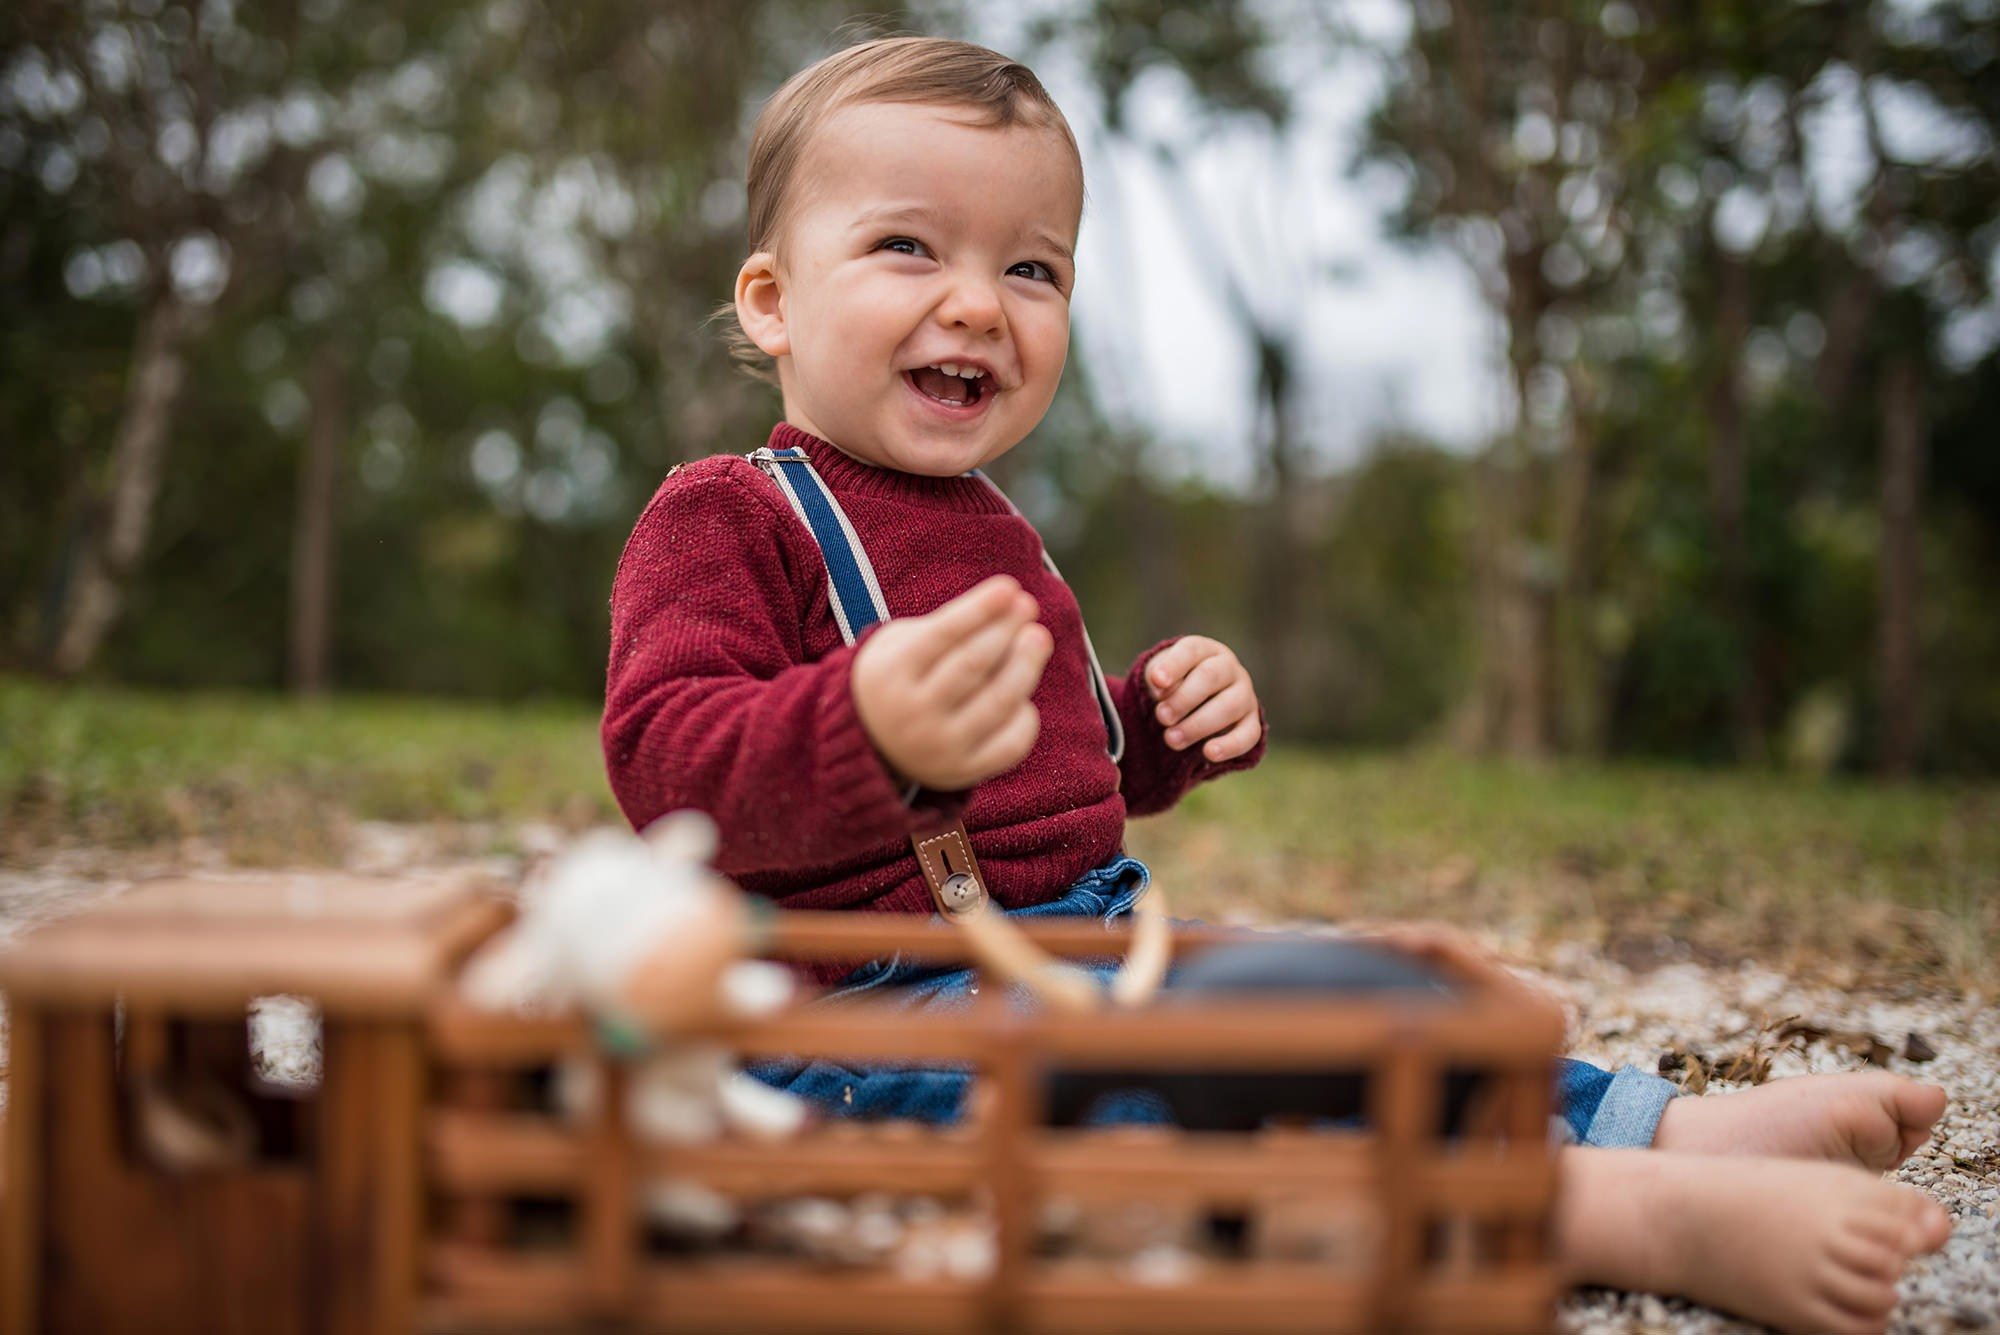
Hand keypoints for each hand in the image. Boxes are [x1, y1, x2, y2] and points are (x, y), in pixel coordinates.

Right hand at [851, 575, 1053, 790]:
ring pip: (997, 702)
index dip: (979, 609)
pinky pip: (1009, 745)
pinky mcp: (961, 772)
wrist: (865, 746)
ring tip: (1038, 638)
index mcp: (889, 674)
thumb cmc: (895, 677)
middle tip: (1028, 606)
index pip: (943, 635)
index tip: (1009, 587)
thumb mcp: (897, 644)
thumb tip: (1009, 603)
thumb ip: (945, 625)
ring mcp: (938, 747)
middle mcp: (912, 714)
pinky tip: (1024, 697)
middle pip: (973, 665)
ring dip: (1025, 665)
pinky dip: (1024, 718)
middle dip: (1005, 631)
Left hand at [1145, 636, 1261, 761]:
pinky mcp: (1252, 722)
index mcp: (1204, 651)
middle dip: (1183, 699)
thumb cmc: (1175, 686)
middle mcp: (1229, 668)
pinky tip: (1209, 753)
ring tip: (1171, 740)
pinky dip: (1230, 745)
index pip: (1190, 650)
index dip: (1173, 665)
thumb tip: (1162, 689)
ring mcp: (1244, 694)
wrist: (1196, 706)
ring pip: (1229, 706)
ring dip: (1198, 725)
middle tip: (1162, 717)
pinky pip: (1248, 734)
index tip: (1157, 681)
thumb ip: (1160, 681)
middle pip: (1210, 676)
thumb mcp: (1162, 679)